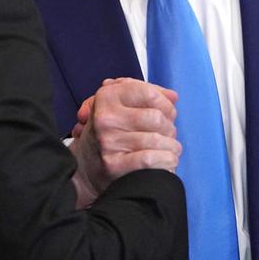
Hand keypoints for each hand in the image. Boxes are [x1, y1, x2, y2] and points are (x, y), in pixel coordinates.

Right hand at [69, 78, 180, 207]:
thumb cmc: (110, 131)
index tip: (166, 112)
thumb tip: (172, 96)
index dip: (165, 103)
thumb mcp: (120, 105)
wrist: (86, 166)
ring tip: (168, 149)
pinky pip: (150, 159)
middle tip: (166, 134)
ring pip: (157, 140)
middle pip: (157, 118)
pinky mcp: (113, 165)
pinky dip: (166, 160)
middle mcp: (105, 118)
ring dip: (172, 147)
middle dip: (169, 128)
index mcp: (107, 97)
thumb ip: (147, 94)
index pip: (149, 93)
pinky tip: (166, 160)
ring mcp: (108, 142)